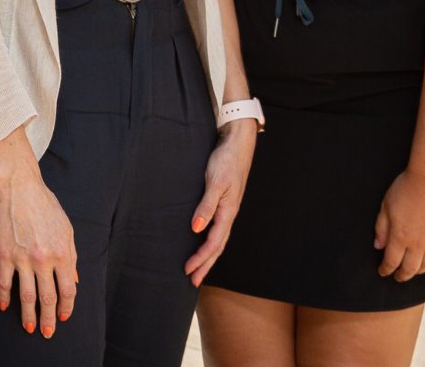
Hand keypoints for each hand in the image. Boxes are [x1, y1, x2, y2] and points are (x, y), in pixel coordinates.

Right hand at [0, 125, 76, 337]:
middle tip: (47, 332)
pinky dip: (4, 296)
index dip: (66, 306)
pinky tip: (4, 306)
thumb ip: (71, 257)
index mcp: (63, 253)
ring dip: (28, 314)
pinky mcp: (5, 254)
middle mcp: (44, 259)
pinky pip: (5, 282)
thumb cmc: (45, 205)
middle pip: (48, 297)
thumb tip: (74, 280)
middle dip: (48, 318)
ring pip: (27, 295)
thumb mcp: (67, 229)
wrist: (20, 187)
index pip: (67, 289)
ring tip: (29, 327)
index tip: (63, 316)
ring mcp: (23, 258)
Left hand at [184, 119, 255, 285]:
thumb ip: (206, 206)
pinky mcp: (223, 203)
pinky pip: (217, 229)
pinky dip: (209, 242)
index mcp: (228, 212)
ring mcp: (227, 209)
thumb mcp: (215, 182)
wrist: (237, 143)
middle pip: (217, 247)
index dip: (201, 259)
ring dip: (207, 256)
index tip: (188, 271)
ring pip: (217, 239)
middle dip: (205, 265)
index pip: (214, 243)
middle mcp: (228, 214)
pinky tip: (201, 243)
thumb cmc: (225, 160)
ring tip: (196, 270)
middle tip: (192, 282)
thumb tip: (196, 229)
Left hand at [374, 169, 424, 281]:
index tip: (383, 272)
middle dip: (402, 275)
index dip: (386, 269)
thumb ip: (382, 228)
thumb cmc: (405, 188)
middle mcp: (419, 243)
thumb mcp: (386, 206)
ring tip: (414, 270)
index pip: (391, 262)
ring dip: (419, 270)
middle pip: (410, 268)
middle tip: (398, 277)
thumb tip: (378, 246)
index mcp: (400, 237)